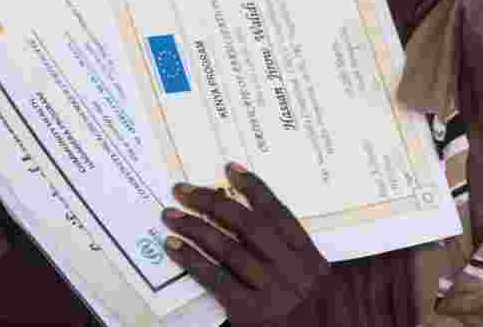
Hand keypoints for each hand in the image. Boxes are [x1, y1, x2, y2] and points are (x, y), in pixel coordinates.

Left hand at [162, 162, 329, 325]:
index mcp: (311, 258)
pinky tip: (175, 247)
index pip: (279, 214)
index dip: (254, 189)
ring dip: (194, 227)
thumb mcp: (307, 283)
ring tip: (171, 215)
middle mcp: (294, 270)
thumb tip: (240, 220)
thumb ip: (285, 254)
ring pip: (228, 248)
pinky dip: (192, 259)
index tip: (230, 170)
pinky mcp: (250, 313)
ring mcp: (272, 291)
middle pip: (249, 225)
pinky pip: (214, 278)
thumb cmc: (303, 316)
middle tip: (183, 190)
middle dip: (212, 202)